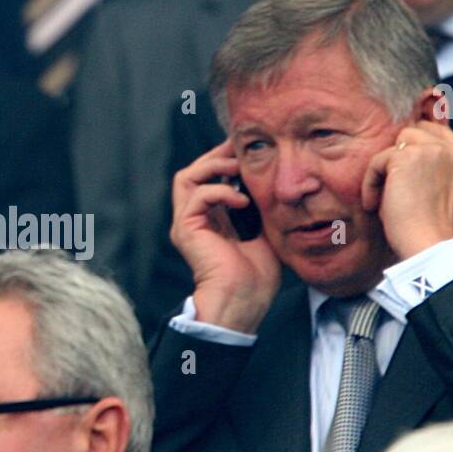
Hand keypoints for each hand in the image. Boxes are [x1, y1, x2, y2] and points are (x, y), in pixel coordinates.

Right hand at [169, 140, 282, 334]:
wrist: (243, 300)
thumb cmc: (256, 275)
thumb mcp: (262, 230)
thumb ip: (257, 205)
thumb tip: (266, 179)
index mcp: (209, 219)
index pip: (208, 177)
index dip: (225, 160)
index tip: (250, 151)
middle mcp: (193, 219)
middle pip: (192, 171)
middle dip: (217, 156)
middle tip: (242, 151)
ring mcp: (187, 223)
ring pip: (186, 176)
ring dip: (213, 167)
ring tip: (238, 170)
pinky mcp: (186, 229)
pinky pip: (197, 195)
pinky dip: (220, 191)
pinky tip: (242, 201)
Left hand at [360, 119, 452, 260]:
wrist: (430, 245)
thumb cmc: (431, 230)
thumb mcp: (442, 193)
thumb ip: (434, 170)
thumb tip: (403, 156)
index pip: (439, 132)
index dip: (416, 145)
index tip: (400, 165)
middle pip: (416, 132)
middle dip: (401, 155)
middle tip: (392, 184)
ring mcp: (433, 151)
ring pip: (398, 143)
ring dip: (386, 168)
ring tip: (383, 197)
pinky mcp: (408, 157)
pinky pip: (379, 160)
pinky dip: (371, 182)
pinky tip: (375, 204)